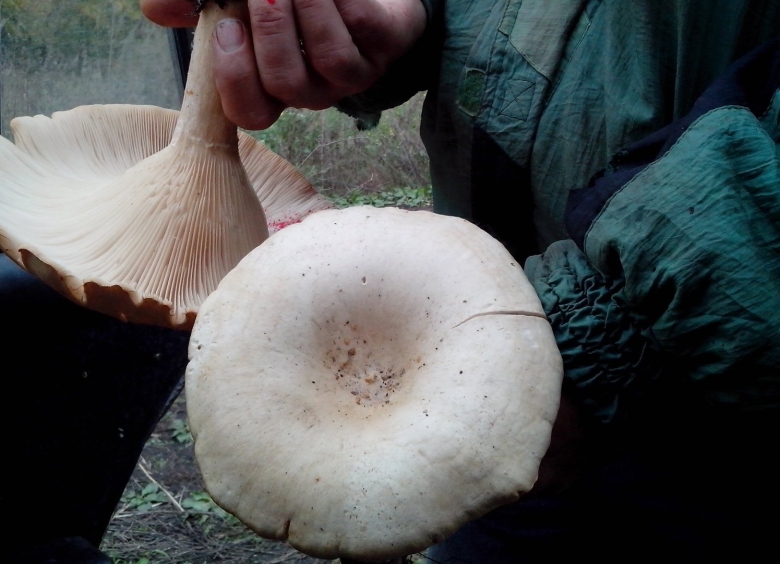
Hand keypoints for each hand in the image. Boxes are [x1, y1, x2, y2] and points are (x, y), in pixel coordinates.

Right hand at [141, 0, 426, 129]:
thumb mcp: (234, 1)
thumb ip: (194, 3)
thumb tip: (156, 11)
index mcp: (272, 86)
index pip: (250, 111)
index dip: (234, 78)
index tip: (225, 28)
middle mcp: (311, 89)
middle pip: (286, 83)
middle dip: (270, 31)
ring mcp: (350, 73)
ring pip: (328, 57)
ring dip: (306, 9)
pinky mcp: (385, 46)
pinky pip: (361, 24)